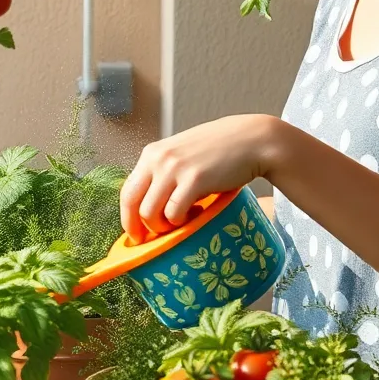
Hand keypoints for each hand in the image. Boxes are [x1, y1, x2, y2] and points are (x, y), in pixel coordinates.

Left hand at [119, 114, 281, 243]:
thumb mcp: (182, 155)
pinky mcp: (194, 180)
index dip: (128, 216)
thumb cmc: (218, 149)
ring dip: (163, 226)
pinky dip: (182, 222)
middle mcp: (158, 159)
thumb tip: (150, 208)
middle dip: (138, 228)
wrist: (251, 140)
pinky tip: (196, 213)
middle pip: (132, 204)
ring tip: (181, 221)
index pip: (127, 190)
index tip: (135, 233)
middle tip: (149, 240)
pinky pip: (175, 213)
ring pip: (150, 213)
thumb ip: (164, 174)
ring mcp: (174, 169)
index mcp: (152, 153)